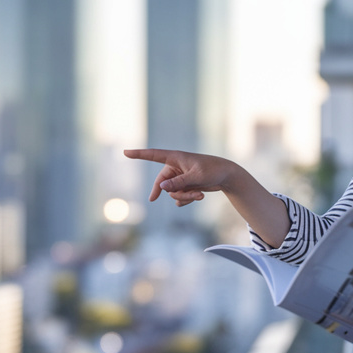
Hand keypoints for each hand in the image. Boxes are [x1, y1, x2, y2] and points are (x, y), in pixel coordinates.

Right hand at [123, 148, 238, 205]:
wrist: (227, 176)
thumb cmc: (213, 170)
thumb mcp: (196, 176)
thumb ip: (178, 182)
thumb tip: (161, 187)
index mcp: (175, 157)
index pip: (153, 155)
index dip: (139, 154)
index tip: (125, 152)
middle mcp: (175, 167)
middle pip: (162, 184)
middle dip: (176, 193)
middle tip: (193, 195)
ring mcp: (179, 177)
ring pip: (172, 193)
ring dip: (185, 196)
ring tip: (200, 195)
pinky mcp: (184, 185)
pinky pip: (178, 197)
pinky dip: (187, 199)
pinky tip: (198, 197)